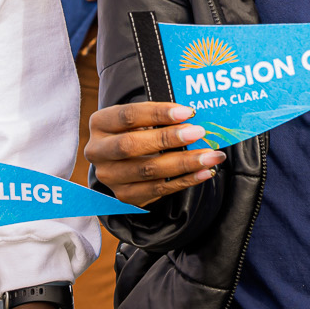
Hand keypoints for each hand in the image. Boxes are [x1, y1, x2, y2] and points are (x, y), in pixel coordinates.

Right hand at [86, 102, 224, 207]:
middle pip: (131, 145)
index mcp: (100, 123)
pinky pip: (158, 190)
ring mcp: (109, 177)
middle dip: (168, 139)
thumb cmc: (136, 130)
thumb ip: (159, 117)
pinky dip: (185, 181)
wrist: (122, 159)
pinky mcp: (124, 196)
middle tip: (198, 133)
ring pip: (147, 171)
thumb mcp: (140, 118)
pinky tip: (205, 172)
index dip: (158, 113)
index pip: (128, 116)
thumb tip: (192, 118)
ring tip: (211, 155)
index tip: (187, 112)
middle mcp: (98, 151)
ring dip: (184, 163)